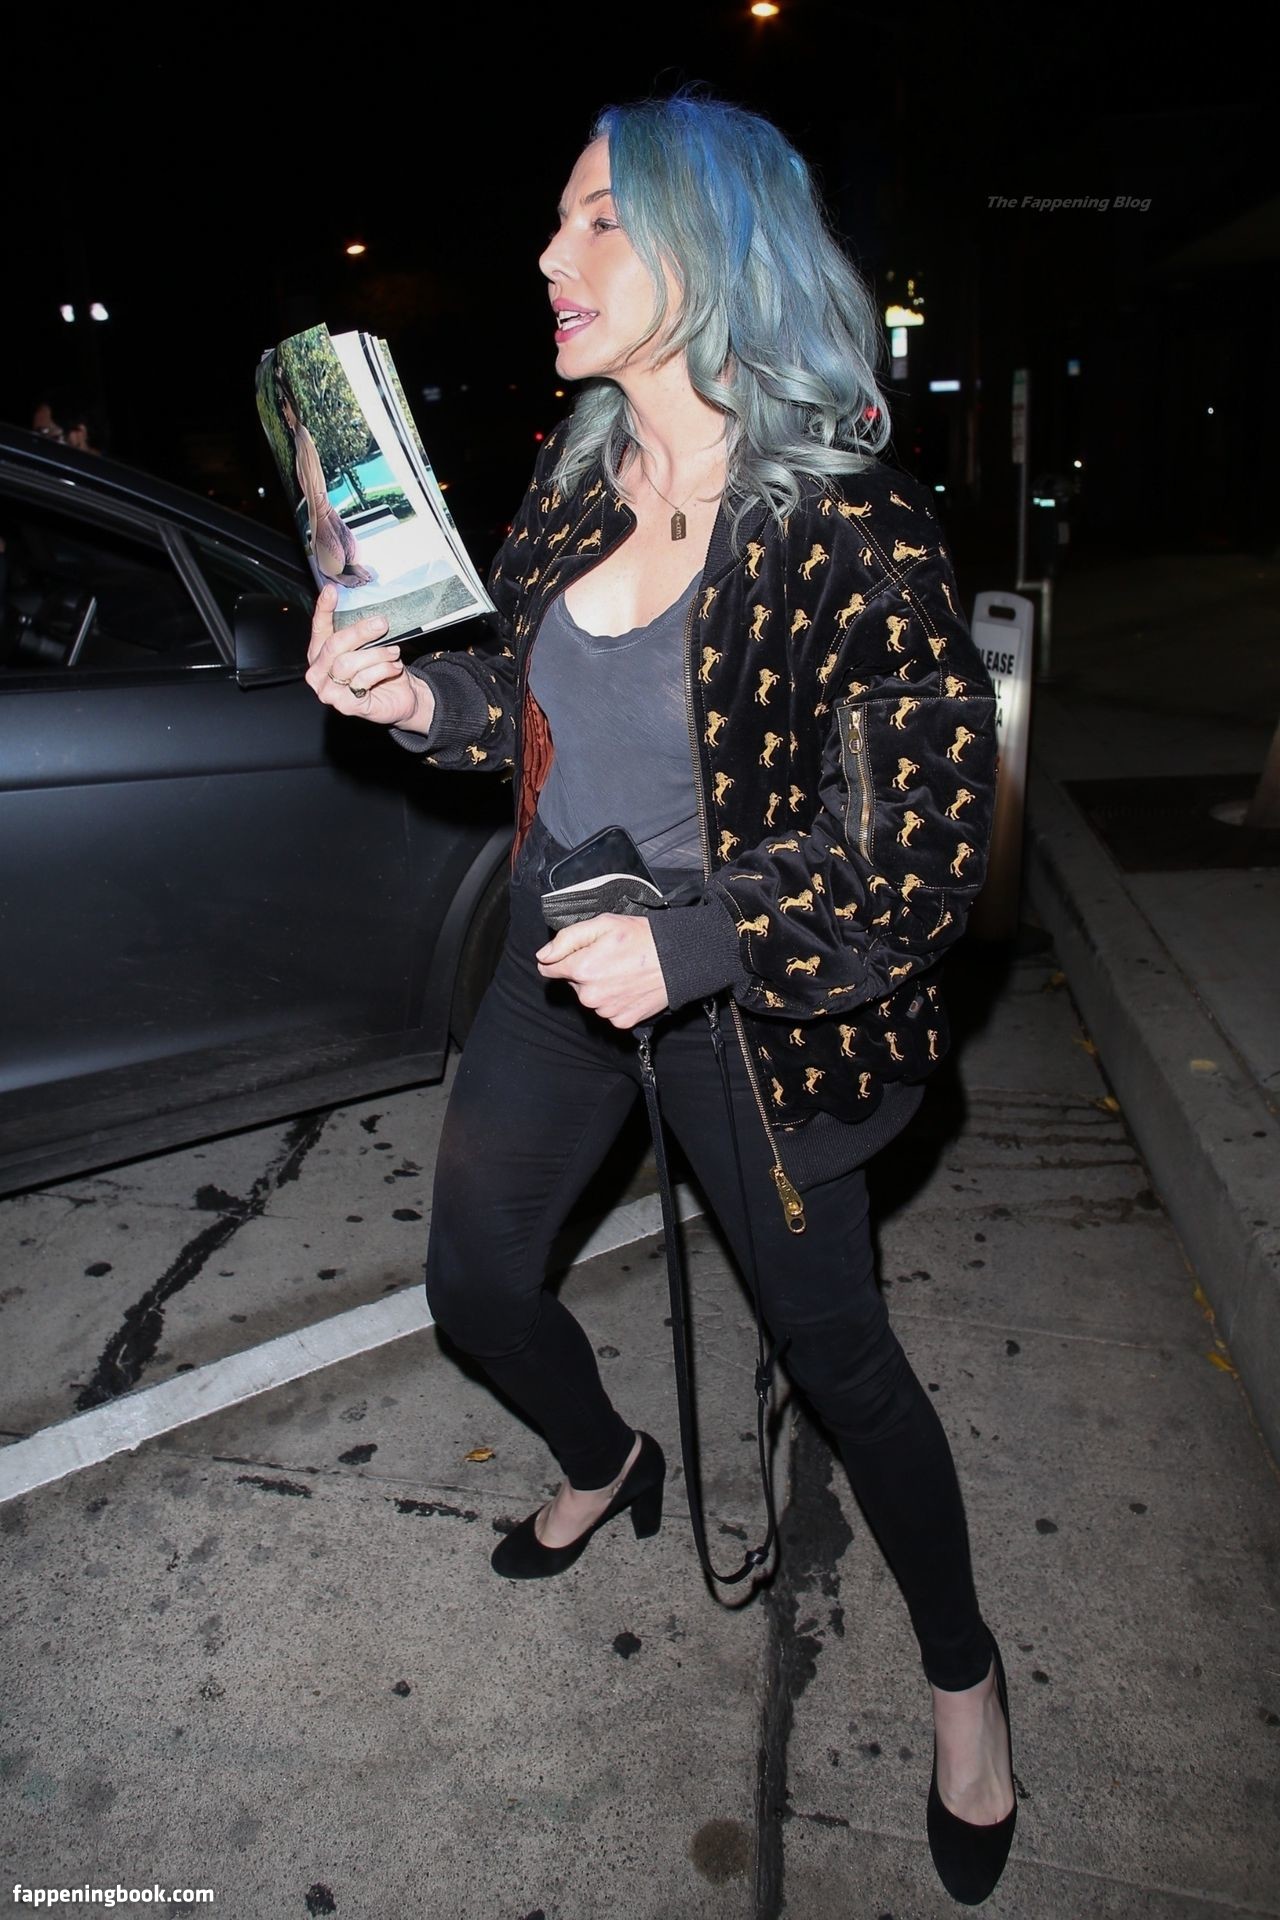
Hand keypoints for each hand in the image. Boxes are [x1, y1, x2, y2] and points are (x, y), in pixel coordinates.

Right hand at [304, 585, 434, 731]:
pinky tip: (393, 667)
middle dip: (359, 632)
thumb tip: (368, 607)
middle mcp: (318, 672)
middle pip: (334, 645)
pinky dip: (381, 670)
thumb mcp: (370, 644)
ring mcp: (328, 691)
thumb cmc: (381, 668)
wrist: (401, 696)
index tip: (332, 591)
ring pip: (347, 663)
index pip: (319, 627)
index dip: (324, 608)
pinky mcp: (345, 705)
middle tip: (381, 623)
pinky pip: (362, 680)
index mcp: (319, 653)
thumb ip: (360, 630)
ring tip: (393, 652)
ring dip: (376, 654)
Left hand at [536, 914, 668, 1028]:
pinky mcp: (622, 1021)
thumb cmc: (643, 938)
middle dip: (585, 971)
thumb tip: (544, 955)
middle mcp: (590, 995)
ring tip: (623, 971)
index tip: (579, 952)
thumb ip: (567, 938)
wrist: (678, 960)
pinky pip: (608, 1011)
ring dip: (601, 987)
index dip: (562, 958)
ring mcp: (606, 1010)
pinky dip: (616, 1000)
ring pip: (591, 998)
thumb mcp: (602, 924)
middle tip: (610, 957)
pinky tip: (629, 986)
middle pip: (573, 983)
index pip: (549, 968)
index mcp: (581, 969)